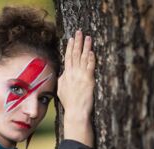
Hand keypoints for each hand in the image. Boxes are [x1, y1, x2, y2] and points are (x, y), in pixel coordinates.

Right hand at [57, 30, 95, 145]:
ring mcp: (80, 76)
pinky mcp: (88, 80)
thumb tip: (62, 75)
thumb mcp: (61, 91)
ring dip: (85, 47)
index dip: (69, 47)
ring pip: (82, 58)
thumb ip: (62, 81)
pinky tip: (92, 51)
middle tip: (79, 32)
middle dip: (77, 42)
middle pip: (74, 54)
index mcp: (66, 76)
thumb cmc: (69, 103)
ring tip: (88, 37)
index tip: (71, 39)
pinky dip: (91, 58)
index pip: (67, 58)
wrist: (75, 112)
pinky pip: (90, 66)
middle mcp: (72, 74)